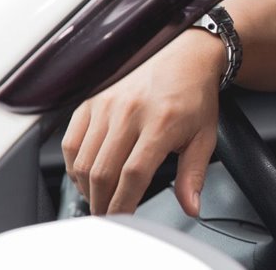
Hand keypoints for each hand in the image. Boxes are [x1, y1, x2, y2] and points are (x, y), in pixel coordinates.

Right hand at [61, 30, 222, 215]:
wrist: (184, 55)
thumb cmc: (194, 95)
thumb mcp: (204, 137)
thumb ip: (193, 175)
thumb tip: (191, 206)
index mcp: (159, 124)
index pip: (133, 175)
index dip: (124, 203)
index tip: (123, 220)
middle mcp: (128, 113)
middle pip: (102, 172)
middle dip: (102, 202)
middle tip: (108, 216)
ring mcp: (106, 105)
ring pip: (82, 160)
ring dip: (86, 188)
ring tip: (98, 199)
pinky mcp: (91, 100)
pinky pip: (71, 140)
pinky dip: (73, 164)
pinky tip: (85, 176)